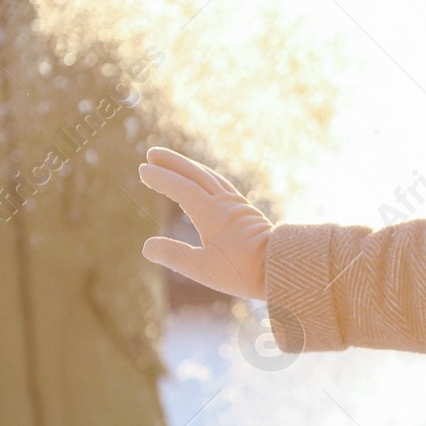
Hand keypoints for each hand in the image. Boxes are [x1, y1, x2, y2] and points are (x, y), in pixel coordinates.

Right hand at [138, 146, 270, 300]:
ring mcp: (238, 205)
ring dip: (190, 168)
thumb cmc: (244, 271)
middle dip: (173, 163)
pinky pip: (221, 186)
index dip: (162, 178)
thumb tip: (146, 246)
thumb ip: (175, 256)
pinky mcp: (246, 212)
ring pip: (210, 177)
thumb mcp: (204, 268)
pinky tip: (204, 183)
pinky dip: (207, 177)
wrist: (282, 268)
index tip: (143, 169)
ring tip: (174, 163)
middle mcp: (226, 203)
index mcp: (213, 213)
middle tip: (151, 154)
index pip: (182, 188)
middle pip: (196, 175)